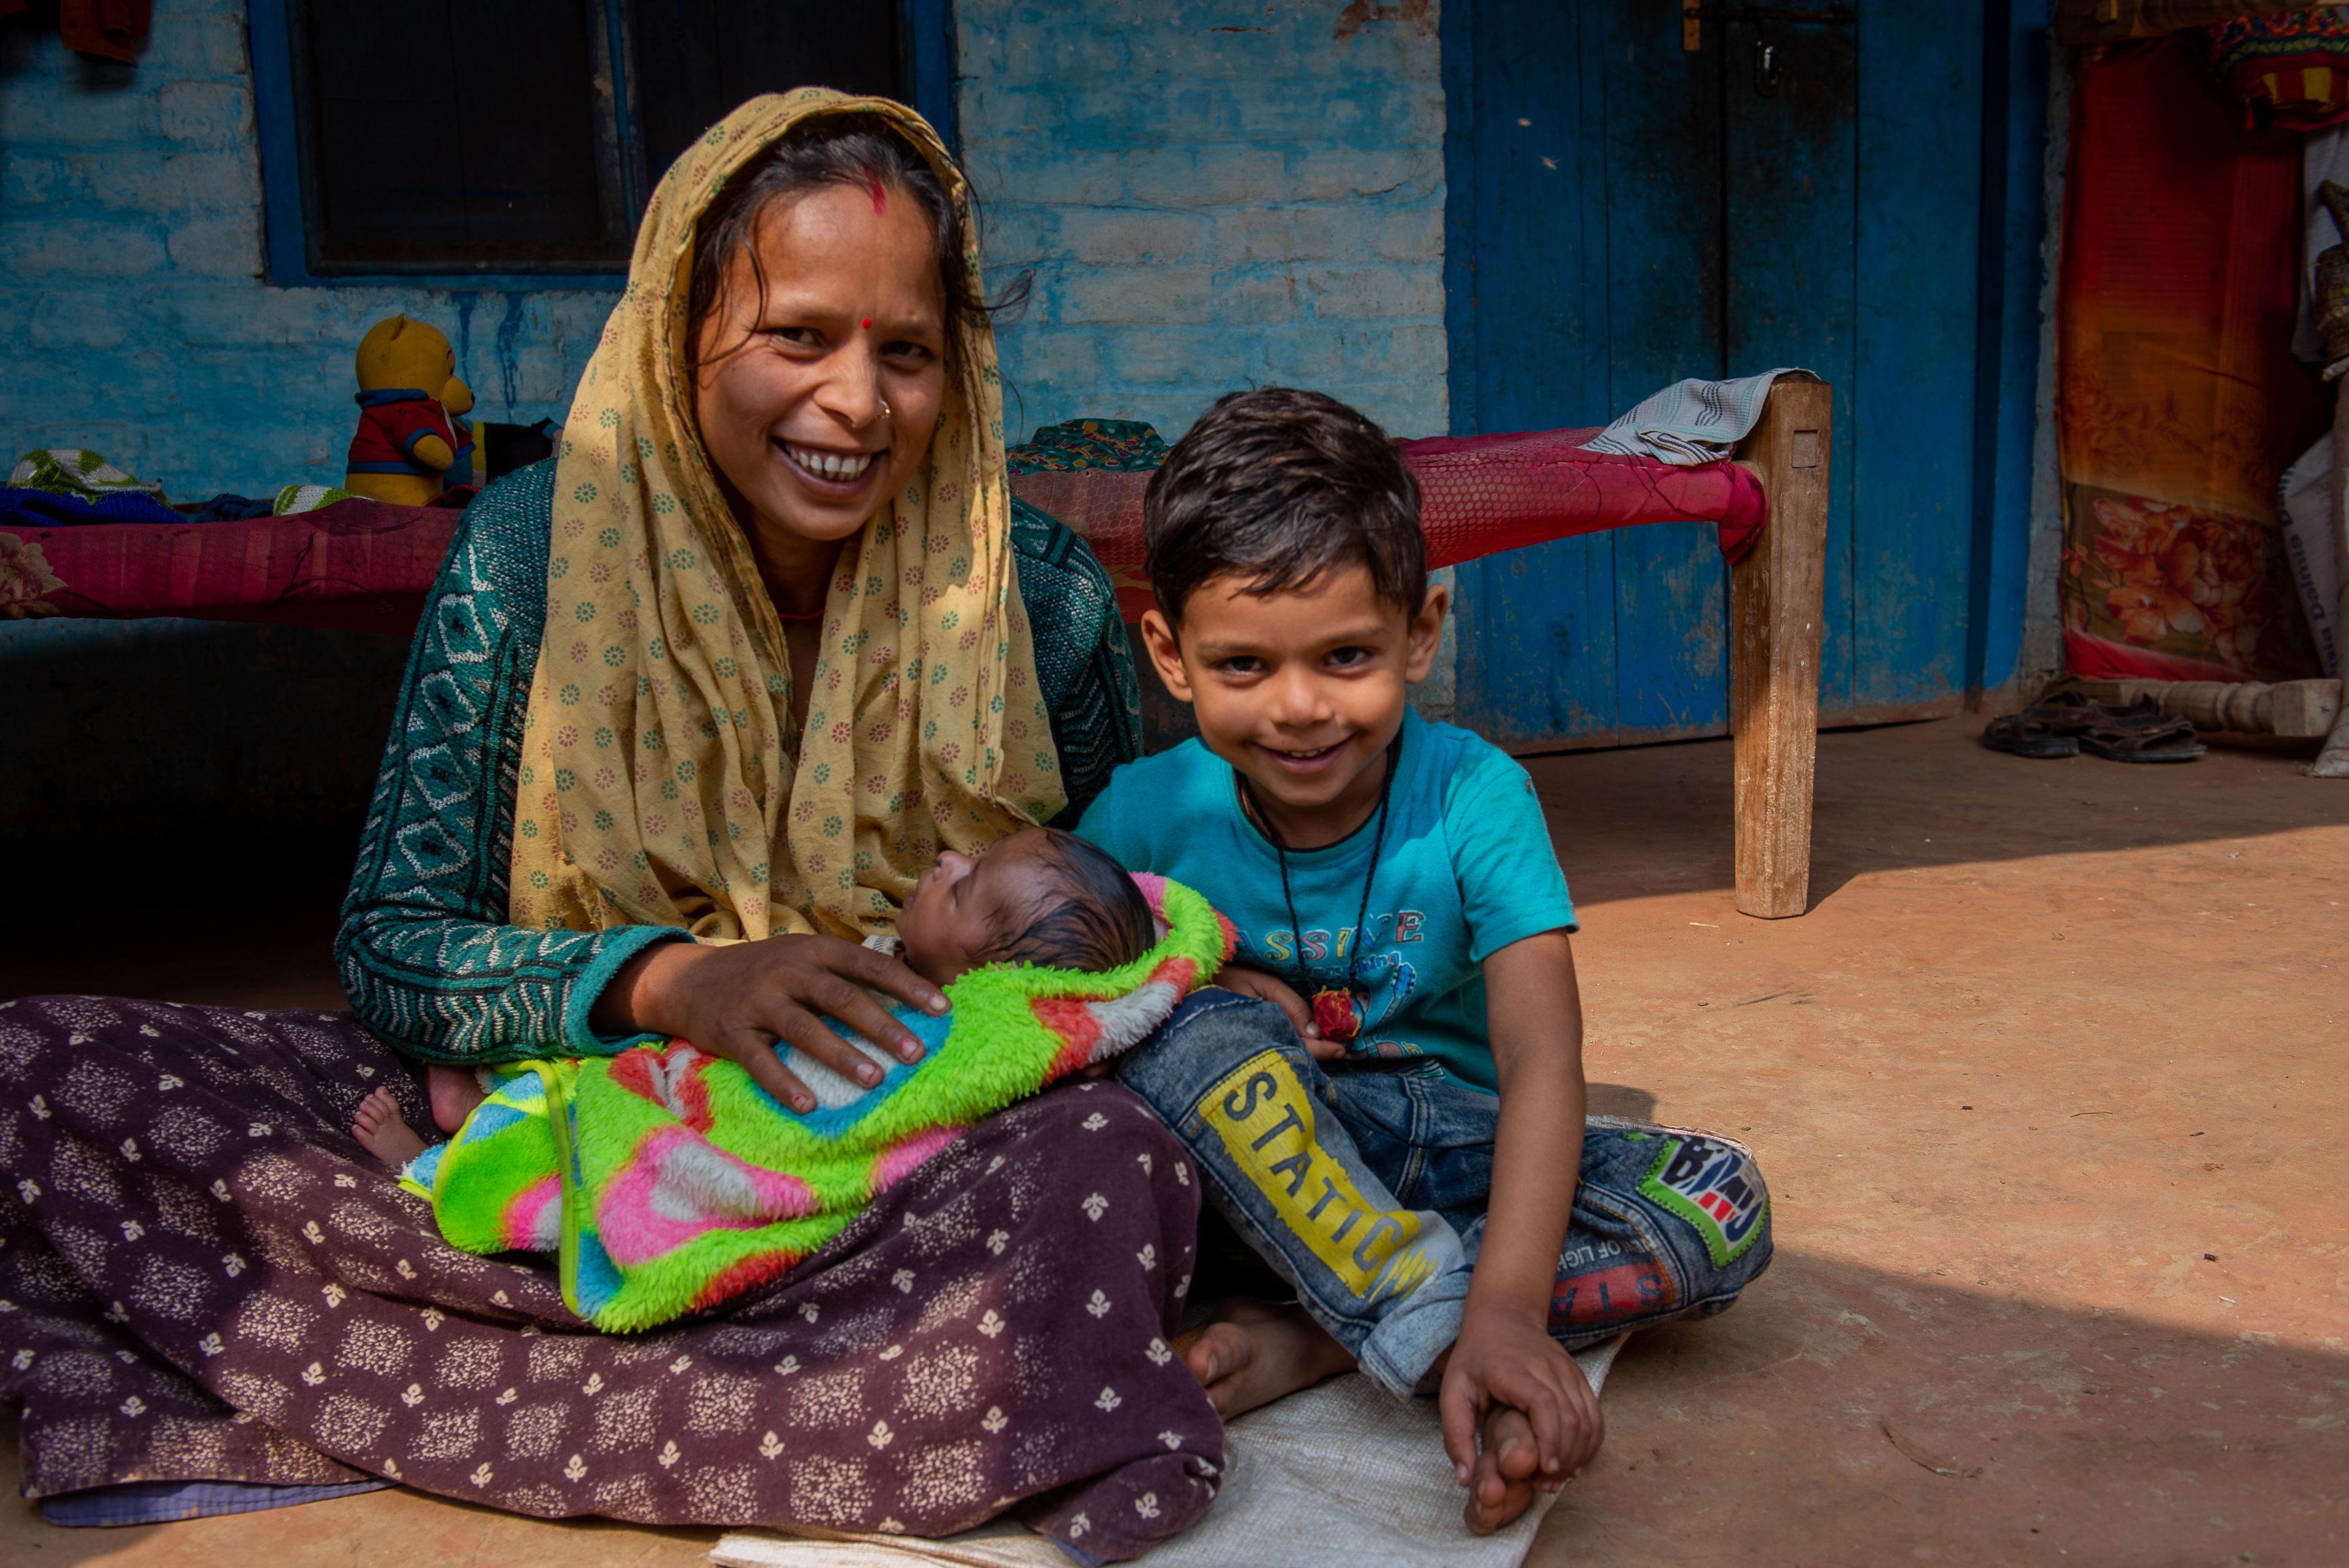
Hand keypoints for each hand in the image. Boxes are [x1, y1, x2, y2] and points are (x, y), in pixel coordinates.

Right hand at [594, 935, 947, 1112]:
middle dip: (883, 1025)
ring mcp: (760, 1001)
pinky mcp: (733, 1032)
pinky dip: (785, 1084)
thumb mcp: (804, 957)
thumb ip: (847, 974)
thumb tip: (909, 998)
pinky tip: (809, 1105)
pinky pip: (761, 1061)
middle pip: (844, 998)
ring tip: (875, 1079)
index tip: (943, 1009)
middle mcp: (790, 971)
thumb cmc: (765, 972)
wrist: (690, 979)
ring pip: (807, 1029)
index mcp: (816, 951)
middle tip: (916, 1052)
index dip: (908, 987)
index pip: (872, 965)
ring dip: (842, 1055)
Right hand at [1214, 964, 1343, 1060]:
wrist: (1189, 987)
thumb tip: (1316, 1033)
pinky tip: (1300, 1046)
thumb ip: (1291, 1007)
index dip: (1322, 1050)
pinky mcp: (1242, 1046)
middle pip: (1292, 1057)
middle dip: (1316, 1056)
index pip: (1299, 1047)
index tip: (1342, 1049)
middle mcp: (1256, 1047)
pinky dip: (1288, 1049)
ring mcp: (1248, 1050)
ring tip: (1327, 1049)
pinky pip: (1271, 1051)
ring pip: (1282, 1057)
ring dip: (1303, 1055)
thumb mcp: (1263, 984)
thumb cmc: (1226, 980)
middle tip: (1341, 1051)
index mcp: (1261, 1031)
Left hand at [1439, 1303, 1604, 1492]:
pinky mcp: (1579, 1376)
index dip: (1549, 1438)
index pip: (1544, 1402)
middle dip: (1563, 1456)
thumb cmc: (1476, 1357)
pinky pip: (1594, 1413)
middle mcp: (1547, 1366)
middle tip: (1547, 1483)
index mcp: (1512, 1369)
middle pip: (1570, 1416)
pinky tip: (1574, 1460)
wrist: (1505, 1314)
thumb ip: (1455, 1434)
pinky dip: (1590, 1441)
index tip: (1545, 1468)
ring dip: (1578, 1453)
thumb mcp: (1453, 1390)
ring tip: (1558, 1476)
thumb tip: (1465, 1478)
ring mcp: (1567, 1370)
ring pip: (1587, 1417)